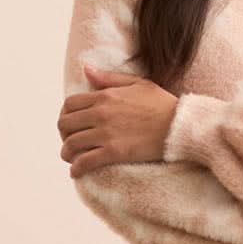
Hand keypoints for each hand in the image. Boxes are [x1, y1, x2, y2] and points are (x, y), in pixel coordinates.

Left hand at [58, 66, 177, 174]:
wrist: (178, 125)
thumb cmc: (162, 104)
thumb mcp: (136, 83)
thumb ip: (108, 78)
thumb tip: (86, 70)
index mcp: (104, 96)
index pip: (70, 105)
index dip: (65, 116)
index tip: (70, 125)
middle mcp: (100, 114)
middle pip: (65, 125)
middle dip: (64, 135)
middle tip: (70, 143)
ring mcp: (106, 133)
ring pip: (71, 144)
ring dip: (67, 153)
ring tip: (71, 159)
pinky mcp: (114, 152)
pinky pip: (85, 161)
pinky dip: (76, 169)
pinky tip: (76, 173)